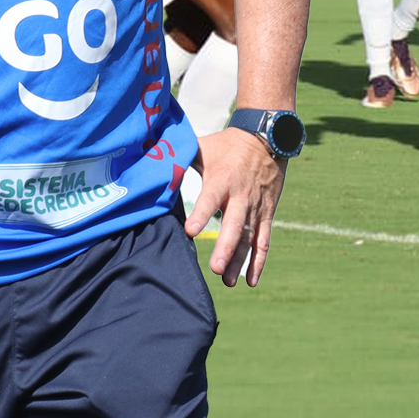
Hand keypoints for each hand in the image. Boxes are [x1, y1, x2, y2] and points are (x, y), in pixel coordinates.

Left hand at [187, 129, 286, 286]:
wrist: (267, 139)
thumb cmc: (227, 146)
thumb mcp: (203, 147)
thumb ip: (179, 157)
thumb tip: (151, 161)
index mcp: (222, 180)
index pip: (211, 199)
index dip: (201, 214)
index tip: (190, 231)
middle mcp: (240, 196)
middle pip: (234, 224)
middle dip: (225, 247)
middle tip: (215, 268)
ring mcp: (255, 207)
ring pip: (249, 237)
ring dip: (239, 260)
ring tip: (227, 280)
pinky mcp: (266, 213)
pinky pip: (263, 240)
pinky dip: (258, 261)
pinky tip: (250, 281)